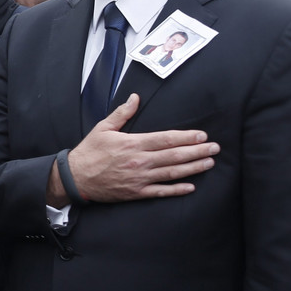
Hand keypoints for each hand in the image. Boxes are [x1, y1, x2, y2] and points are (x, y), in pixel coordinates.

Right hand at [47, 94, 218, 205]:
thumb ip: (122, 114)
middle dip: (197, 151)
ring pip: (172, 173)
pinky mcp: (136, 192)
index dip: (186, 137)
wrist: (75, 178)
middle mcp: (139, 161)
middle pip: (174, 155)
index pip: (166, 139)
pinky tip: (191, 186)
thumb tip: (135, 98)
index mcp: (133, 144)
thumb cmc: (89, 152)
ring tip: (209, 162)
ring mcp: (139, 178)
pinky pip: (161, 191)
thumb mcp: (103, 128)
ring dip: (193, 168)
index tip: (202, 135)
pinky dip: (176, 189)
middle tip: (214, 148)